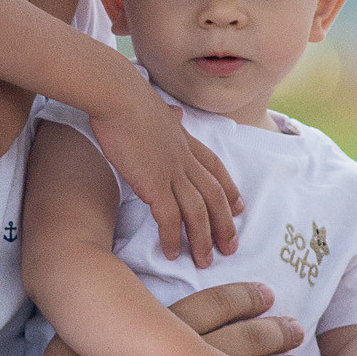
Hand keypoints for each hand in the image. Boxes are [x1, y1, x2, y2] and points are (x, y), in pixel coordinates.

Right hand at [89, 85, 240, 265]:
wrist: (117, 95)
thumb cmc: (127, 98)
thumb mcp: (156, 108)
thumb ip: (168, 116)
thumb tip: (175, 112)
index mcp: (185, 141)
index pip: (216, 169)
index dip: (230, 189)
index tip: (239, 208)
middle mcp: (185, 158)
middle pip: (214, 196)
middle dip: (224, 224)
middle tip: (230, 247)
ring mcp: (172, 171)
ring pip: (197, 211)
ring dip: (203, 239)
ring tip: (205, 261)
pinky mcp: (153, 182)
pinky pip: (169, 217)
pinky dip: (172, 237)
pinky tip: (171, 252)